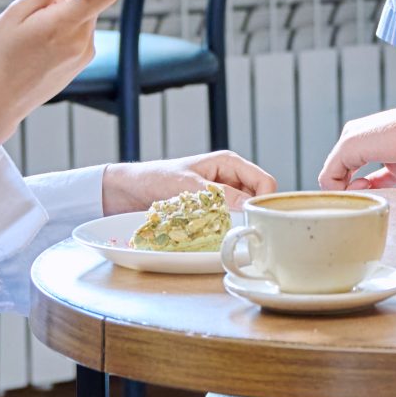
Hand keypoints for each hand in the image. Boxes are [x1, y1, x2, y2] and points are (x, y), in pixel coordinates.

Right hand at [0, 0, 116, 142]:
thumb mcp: (19, 11)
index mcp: (67, 25)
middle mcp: (82, 41)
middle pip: (89, 1)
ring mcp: (83, 55)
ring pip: (84, 17)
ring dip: (64, 8)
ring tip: (32, 16)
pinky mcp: (79, 64)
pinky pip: (79, 34)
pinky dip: (65, 26)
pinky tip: (38, 34)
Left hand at [102, 151, 276, 215]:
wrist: (130, 189)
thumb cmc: (156, 177)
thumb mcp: (189, 185)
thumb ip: (220, 194)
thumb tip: (248, 206)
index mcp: (229, 163)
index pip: (264, 182)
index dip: (265, 200)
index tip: (255, 218)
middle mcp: (230, 178)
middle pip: (258, 197)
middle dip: (254, 212)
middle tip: (244, 229)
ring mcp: (222, 194)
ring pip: (244, 211)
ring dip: (239, 221)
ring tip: (229, 232)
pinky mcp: (211, 209)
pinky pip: (229, 219)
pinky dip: (227, 226)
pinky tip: (218, 233)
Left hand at [319, 97, 395, 189]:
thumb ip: (381, 179)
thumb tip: (371, 193)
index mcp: (363, 139)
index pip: (343, 172)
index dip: (356, 191)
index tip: (377, 195)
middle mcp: (352, 135)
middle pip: (334, 176)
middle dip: (350, 193)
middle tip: (374, 196)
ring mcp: (349, 138)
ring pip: (330, 179)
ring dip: (347, 194)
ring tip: (371, 192)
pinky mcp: (350, 144)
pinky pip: (329, 178)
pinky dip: (343, 192)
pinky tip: (366, 187)